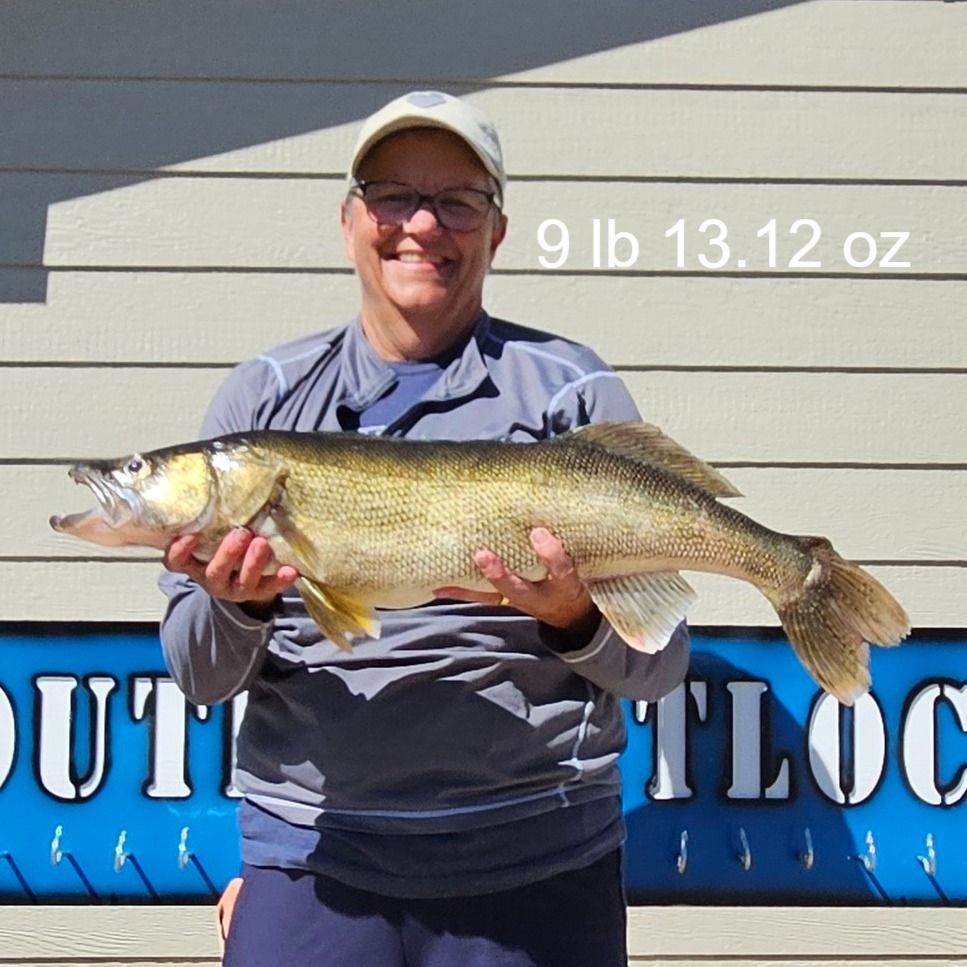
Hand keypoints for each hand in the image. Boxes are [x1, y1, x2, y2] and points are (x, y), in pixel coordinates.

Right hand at [164, 528, 297, 603]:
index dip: (180, 552)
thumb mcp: (213, 536)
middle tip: (241, 534)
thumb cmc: (225, 547)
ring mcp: (236, 588)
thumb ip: (213, 520)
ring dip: (253, 563)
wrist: (247, 579)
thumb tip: (225, 483)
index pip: (177, 562)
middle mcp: (213, 578)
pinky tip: (290, 570)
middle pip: (215, 571)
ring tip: (262, 543)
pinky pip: (270, 588)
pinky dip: (280, 580)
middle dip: (228, 554)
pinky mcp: (260, 592)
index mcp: (196, 564)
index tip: (191, 536)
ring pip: (242, 581)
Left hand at [434, 528, 597, 631]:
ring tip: (450, 571)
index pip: (561, 569)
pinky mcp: (505, 601)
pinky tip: (438, 586)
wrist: (568, 615)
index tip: (537, 532)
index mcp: (563, 584)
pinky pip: (481, 598)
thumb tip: (545, 512)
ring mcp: (520, 600)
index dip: (550, 553)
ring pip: (494, 594)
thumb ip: (564, 545)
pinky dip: (460, 591)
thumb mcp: (580, 564)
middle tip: (481, 555)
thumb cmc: (570, 578)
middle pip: (518, 588)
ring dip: (472, 584)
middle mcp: (539, 595)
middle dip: (499, 574)